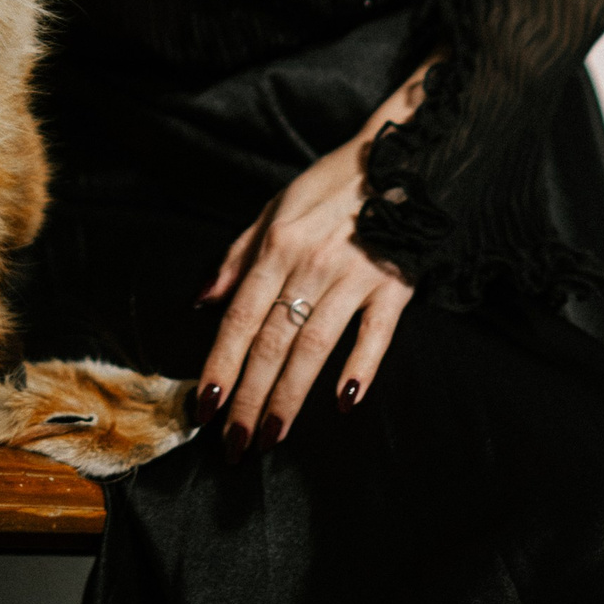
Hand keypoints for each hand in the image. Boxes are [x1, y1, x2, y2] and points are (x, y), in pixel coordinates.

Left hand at [197, 65, 429, 456]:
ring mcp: (353, 277)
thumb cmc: (330, 187)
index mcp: (277, 247)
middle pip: (272, 342)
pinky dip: (360, 368)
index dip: (221, 364)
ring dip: (290, 396)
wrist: (400, 159)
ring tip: (272, 435)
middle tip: (235, 444)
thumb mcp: (274, 208)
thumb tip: (204, 300)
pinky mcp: (395, 286)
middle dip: (249, 397)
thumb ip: (237, 256)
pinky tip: (345, 402)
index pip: (240, 317)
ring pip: (314, 348)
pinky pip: (375, 334)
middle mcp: (310, 265)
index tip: (206, 405)